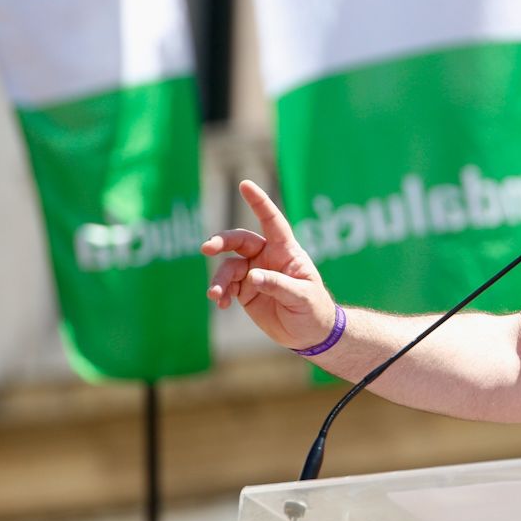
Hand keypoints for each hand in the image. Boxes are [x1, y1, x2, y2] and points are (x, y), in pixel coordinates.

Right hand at [201, 180, 334, 349]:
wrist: (309, 335)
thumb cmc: (314, 311)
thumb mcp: (302, 297)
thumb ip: (279, 285)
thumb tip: (252, 276)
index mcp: (286, 251)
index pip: (272, 221)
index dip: (259, 203)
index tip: (245, 184)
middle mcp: (267, 257)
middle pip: (240, 241)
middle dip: (222, 241)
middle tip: (207, 248)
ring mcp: (254, 273)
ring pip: (229, 267)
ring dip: (219, 279)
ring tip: (214, 295)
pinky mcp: (245, 290)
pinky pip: (226, 286)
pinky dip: (220, 293)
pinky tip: (221, 304)